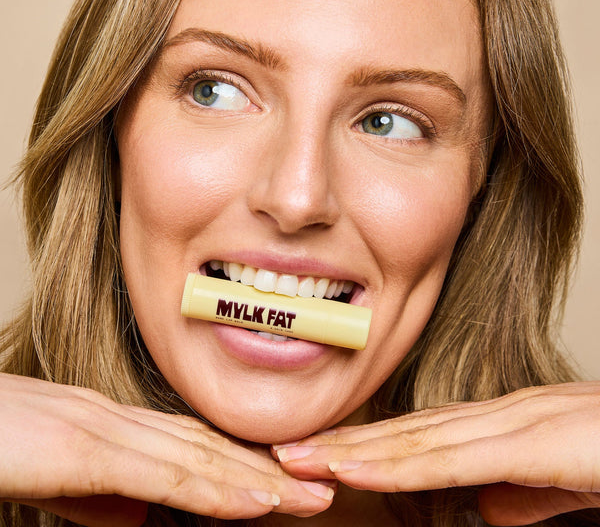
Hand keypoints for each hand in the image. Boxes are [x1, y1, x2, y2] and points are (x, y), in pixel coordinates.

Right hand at [0, 373, 333, 525]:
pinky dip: (216, 490)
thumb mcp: (54, 480)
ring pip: (201, 459)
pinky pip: (164, 474)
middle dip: (271, 472)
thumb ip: (99, 494)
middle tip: (323, 487)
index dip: (246, 464)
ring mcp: (106, 434)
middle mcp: (122, 423)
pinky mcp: (85, 452)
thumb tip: (139, 514)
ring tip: (312, 498)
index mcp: (116, 429)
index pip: (196, 446)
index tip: (289, 482)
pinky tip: (256, 504)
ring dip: (261, 482)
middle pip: (212, 449)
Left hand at [273, 382, 599, 524]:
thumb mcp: (564, 483)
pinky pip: (456, 457)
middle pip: (407, 431)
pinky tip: (359, 469)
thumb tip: (482, 507)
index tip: (322, 455)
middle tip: (287, 449)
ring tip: (304, 457)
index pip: (421, 434)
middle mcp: (501, 416)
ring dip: (356, 450)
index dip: (368, 444)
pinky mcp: (541, 443)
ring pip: (420, 438)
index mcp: (503, 425)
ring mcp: (519, 424)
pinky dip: (402, 463)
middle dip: (345, 442)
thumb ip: (520, 491)